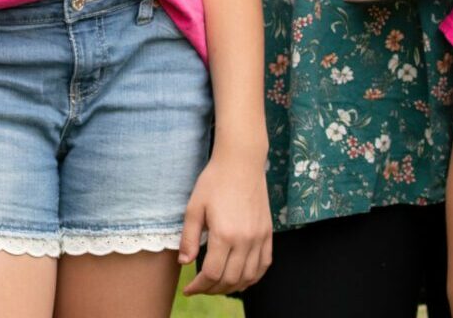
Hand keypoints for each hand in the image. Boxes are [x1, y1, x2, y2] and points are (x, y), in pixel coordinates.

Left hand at [179, 149, 271, 295]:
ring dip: (232, 287)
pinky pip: (264, 264)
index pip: (212, 273)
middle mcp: (245, 240)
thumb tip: (184, 263)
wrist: (241, 162)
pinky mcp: (268, 233)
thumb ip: (189, 238)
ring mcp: (260, 237)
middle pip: (231, 279)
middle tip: (200, 288)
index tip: (188, 289)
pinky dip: (253, 277)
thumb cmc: (214, 181)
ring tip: (217, 286)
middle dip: (213, 289)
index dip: (199, 286)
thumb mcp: (194, 208)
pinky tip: (241, 278)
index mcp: (224, 234)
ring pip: (249, 276)